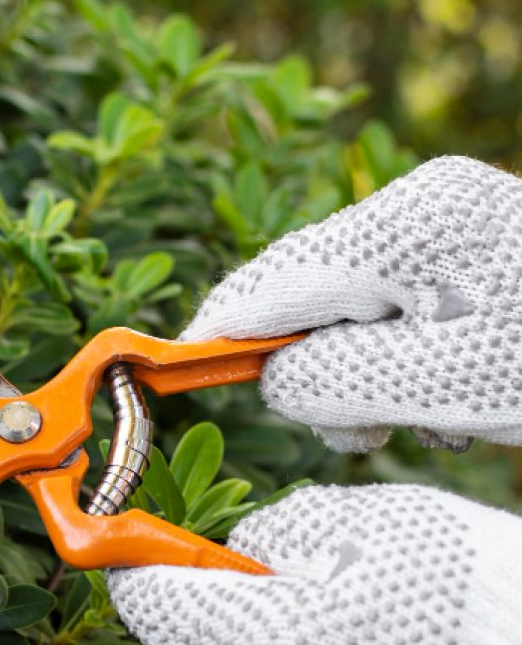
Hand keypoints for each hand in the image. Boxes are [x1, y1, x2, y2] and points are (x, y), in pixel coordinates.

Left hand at [108, 483, 521, 644]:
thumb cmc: (475, 592)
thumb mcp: (382, 522)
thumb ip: (295, 527)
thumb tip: (251, 548)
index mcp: (272, 641)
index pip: (158, 607)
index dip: (139, 571)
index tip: (137, 554)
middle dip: (258, 616)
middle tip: (327, 587)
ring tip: (393, 638)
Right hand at [184, 155, 521, 451]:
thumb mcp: (436, 385)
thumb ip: (330, 379)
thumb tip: (275, 377)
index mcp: (404, 226)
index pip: (273, 282)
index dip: (219, 330)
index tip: (176, 366)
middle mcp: (418, 208)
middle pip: (313, 298)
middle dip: (321, 371)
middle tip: (364, 436)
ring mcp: (446, 225)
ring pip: (357, 314)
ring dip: (372, 379)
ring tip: (432, 424)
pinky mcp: (467, 252)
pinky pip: (401, 312)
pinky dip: (407, 364)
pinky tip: (454, 400)